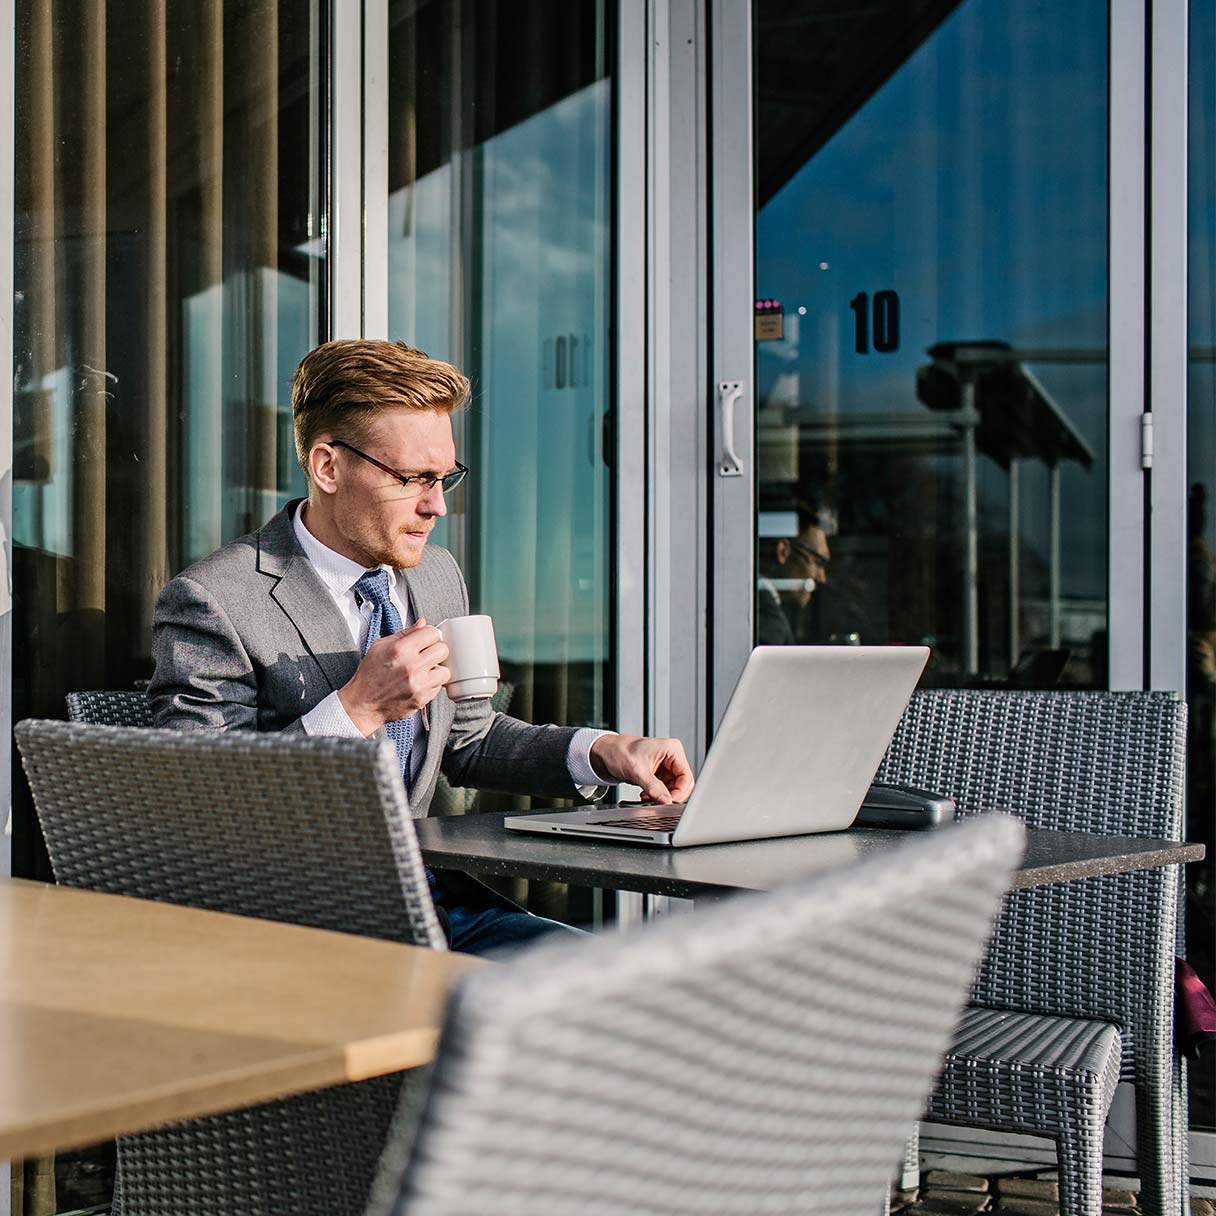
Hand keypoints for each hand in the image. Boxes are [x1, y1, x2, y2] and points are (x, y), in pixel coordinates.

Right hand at [338, 618, 449, 734]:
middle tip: (426, 655)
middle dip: (435, 650)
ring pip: (445, 670)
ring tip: (423, 671)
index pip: (432, 633)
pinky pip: (439, 686)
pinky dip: (431, 684)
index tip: (426, 640)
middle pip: (443, 650)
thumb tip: (422, 623)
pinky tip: (419, 682)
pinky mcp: (422, 698)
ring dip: (436, 670)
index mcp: (400, 649)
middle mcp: (411, 666)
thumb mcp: (380, 646)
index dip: (429, 635)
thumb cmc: (370, 675)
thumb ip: (405, 634)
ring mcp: (418, 684)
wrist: (363, 704)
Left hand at [588, 734, 694, 804]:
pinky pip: (664, 788)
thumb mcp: (637, 771)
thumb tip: (666, 800)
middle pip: (682, 784)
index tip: (668, 801)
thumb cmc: (620, 752)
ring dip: (662, 796)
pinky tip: (645, 794)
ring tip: (647, 796)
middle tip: (657, 801)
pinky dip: (656, 794)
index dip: (679, 792)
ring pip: (673, 788)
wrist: (607, 753)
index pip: (686, 777)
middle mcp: (672, 757)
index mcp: (672, 750)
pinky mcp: (659, 773)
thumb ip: (654, 787)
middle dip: (670, 795)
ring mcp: (666, 765)